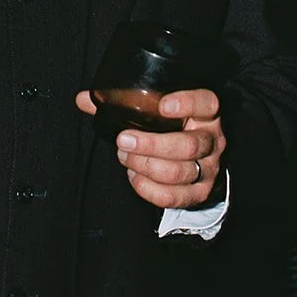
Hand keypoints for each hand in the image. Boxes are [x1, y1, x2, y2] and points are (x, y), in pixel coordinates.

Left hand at [75, 88, 225, 209]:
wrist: (197, 160)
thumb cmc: (172, 128)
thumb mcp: (156, 111)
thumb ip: (122, 102)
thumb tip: (83, 99)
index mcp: (206, 113)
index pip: (206, 103)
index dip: (187, 103)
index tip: (163, 106)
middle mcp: (212, 140)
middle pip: (188, 145)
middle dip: (151, 145)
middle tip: (122, 140)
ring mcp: (209, 168)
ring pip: (180, 172)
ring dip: (146, 166)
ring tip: (124, 156)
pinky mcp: (201, 192)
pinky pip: (175, 197)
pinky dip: (149, 189)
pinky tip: (133, 175)